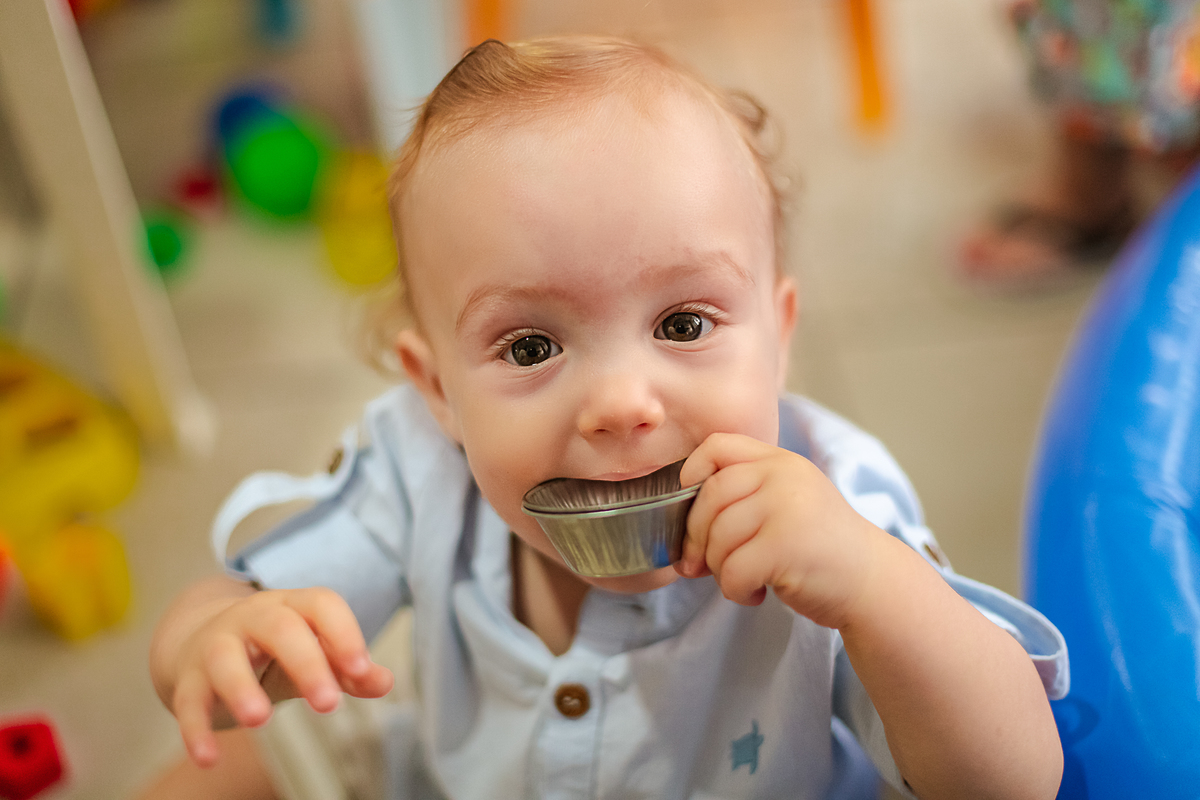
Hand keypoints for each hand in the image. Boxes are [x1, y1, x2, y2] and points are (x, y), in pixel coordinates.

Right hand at [168, 587, 393, 766]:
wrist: (199, 641)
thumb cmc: (272, 651)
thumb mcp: (313, 655)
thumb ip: (348, 670)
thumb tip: (384, 682)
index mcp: (292, 606)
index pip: (321, 604)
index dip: (344, 633)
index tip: (362, 671)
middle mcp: (252, 617)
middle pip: (279, 627)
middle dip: (305, 662)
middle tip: (329, 704)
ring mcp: (216, 645)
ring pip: (225, 658)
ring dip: (240, 688)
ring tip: (259, 721)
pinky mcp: (187, 678)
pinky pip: (188, 700)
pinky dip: (195, 729)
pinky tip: (208, 759)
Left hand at [675, 433, 882, 628]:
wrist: (872, 583)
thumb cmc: (820, 550)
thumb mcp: (788, 504)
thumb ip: (745, 499)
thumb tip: (680, 534)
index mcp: (781, 461)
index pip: (717, 446)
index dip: (691, 472)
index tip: (690, 505)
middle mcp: (784, 476)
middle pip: (709, 496)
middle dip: (696, 537)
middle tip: (701, 565)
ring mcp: (787, 507)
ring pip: (718, 537)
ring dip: (719, 569)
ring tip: (741, 581)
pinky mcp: (786, 545)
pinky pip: (733, 570)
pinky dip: (735, 590)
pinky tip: (756, 594)